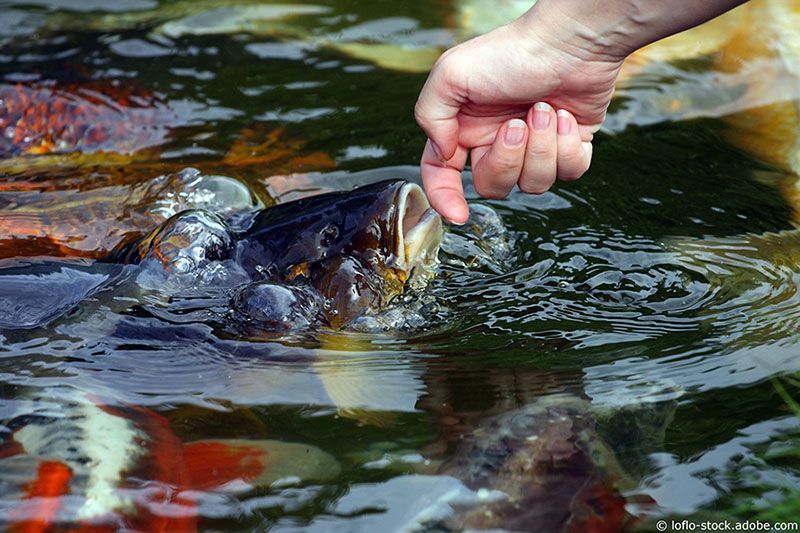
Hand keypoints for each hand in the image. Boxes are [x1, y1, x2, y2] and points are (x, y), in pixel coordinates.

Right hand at [415, 9, 624, 223]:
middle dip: (507, 159)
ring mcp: (533, 147)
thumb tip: (443, 154)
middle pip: (493, 186)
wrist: (569, 41)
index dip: (446, 198)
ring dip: (540, 148)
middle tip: (517, 123)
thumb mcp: (451, 74)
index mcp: (464, 128)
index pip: (443, 174)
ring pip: (533, 185)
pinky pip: (568, 173)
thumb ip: (430, 116)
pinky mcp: (569, 146)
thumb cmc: (511, 51)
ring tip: (544, 109)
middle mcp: (496, 141)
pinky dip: (568, 147)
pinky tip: (565, 117)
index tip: (458, 214)